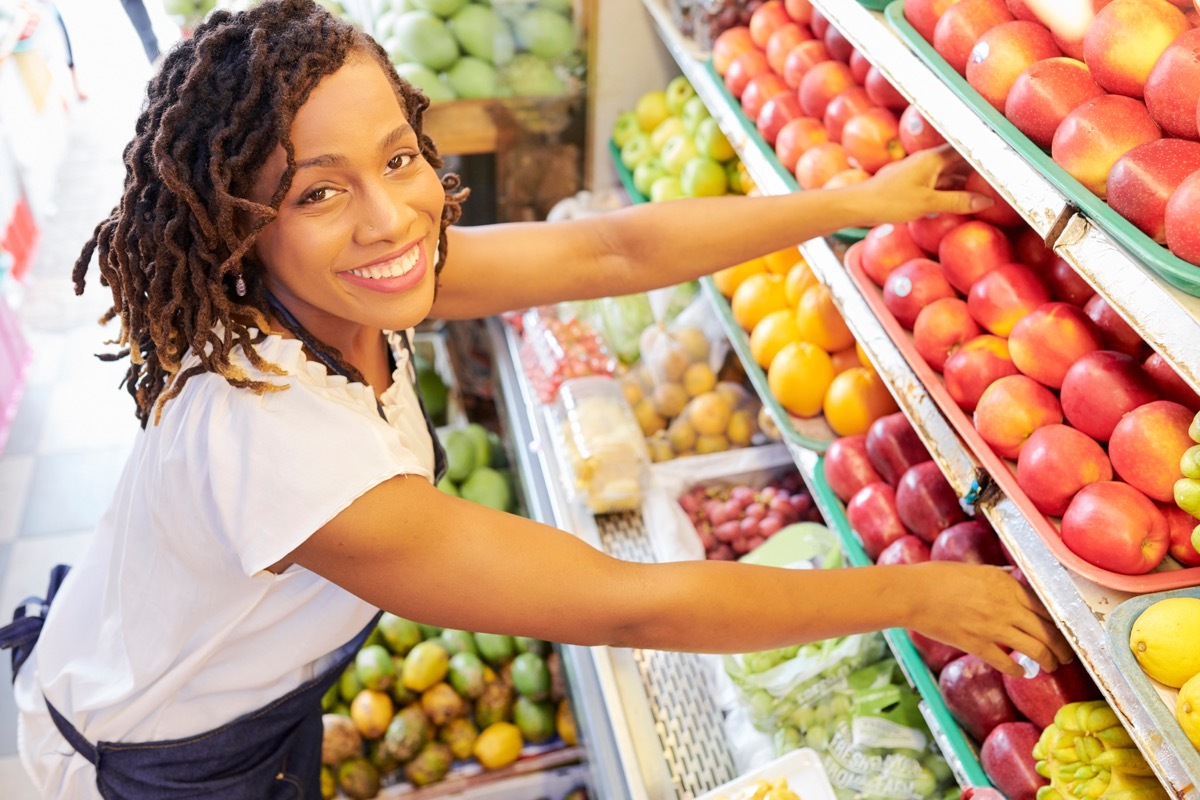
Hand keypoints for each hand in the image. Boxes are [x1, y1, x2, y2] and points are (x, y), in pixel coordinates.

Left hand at [844, 144, 993, 226]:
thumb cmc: (890, 201)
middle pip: (960, 160)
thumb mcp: (927, 203)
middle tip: (1005, 172)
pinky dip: (952, 189)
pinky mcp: (914, 184)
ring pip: (950, 173)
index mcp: (933, 158)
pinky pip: (939, 183)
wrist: (858, 205)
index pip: (966, 148)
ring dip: (967, 180)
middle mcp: (928, 161)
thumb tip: (987, 201)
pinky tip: (962, 198)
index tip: (1006, 151)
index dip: (985, 149)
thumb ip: (958, 201)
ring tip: (990, 187)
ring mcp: (920, 172)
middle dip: (980, 167)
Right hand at [903, 561, 1073, 677]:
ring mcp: (993, 627)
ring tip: (1052, 665)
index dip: (1060, 622)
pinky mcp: (977, 644)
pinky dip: (1018, 670)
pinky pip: (1006, 662)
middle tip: (1067, 654)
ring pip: (1035, 649)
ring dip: (1048, 660)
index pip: (1046, 607)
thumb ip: (1000, 576)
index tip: (1065, 629)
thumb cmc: (938, 577)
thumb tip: (1015, 578)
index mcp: (1006, 585)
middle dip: (1062, 646)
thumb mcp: (976, 569)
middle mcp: (1006, 606)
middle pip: (1047, 630)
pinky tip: (1021, 672)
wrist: (913, 594)